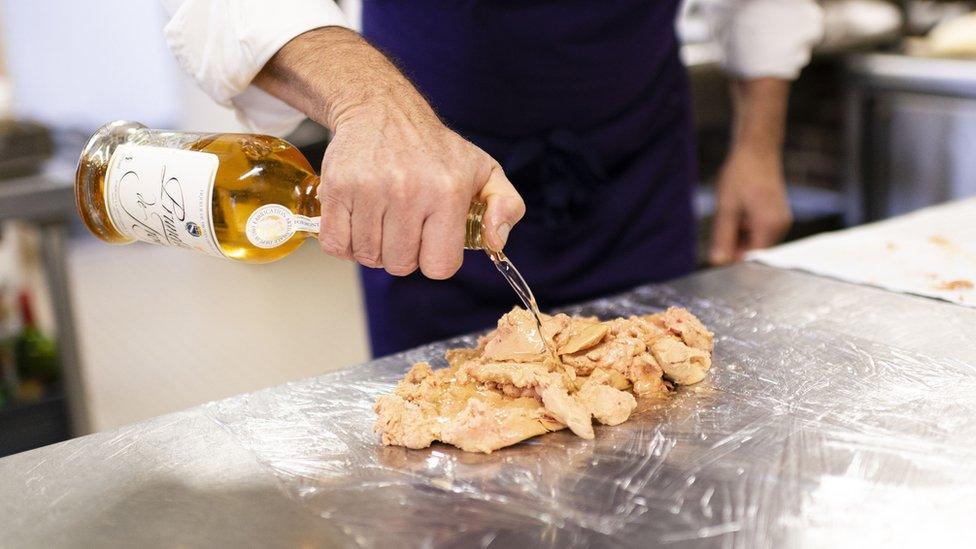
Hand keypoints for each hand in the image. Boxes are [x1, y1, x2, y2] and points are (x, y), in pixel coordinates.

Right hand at [254, 27, 524, 278]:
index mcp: (448, 192)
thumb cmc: (435, 149)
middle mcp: (408, 191)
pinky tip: (360, 221)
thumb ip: (507, 207)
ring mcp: (369, 190)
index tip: (433, 240)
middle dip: (404, 254)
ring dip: (375, 247)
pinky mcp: (337, 188)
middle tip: (406, 226)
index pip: (439, 266)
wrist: (382, 110)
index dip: (435, 259)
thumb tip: (497, 242)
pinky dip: (346, 241)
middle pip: (401, 266)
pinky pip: (337, 244)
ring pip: (369, 257)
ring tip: (384, 219)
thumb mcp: (485, 170)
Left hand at [709, 147, 791, 264]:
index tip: (717, 254)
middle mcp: (781, 228)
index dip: (732, 260)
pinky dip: (745, 227)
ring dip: (739, 235)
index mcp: (770, 227)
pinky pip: (759, 231)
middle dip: (734, 245)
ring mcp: (781, 221)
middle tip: (723, 222)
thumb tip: (717, 263)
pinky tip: (739, 210)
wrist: (757, 149)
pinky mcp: (777, 216)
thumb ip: (723, 238)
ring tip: (733, 211)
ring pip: (755, 241)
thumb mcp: (726, 208)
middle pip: (753, 251)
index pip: (751, 259)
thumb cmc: (741, 174)